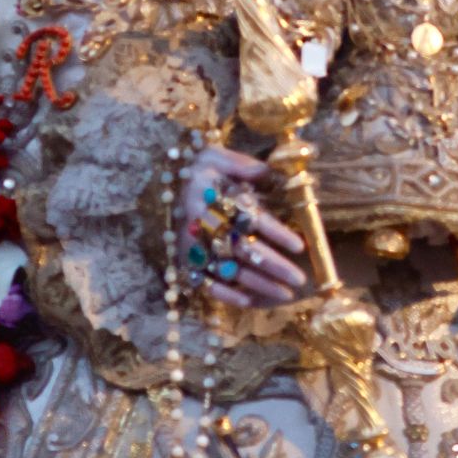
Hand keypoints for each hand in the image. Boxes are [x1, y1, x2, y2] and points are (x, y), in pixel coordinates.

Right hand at [181, 144, 309, 309]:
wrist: (158, 183)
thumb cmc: (196, 168)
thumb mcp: (215, 156)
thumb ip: (242, 165)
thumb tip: (268, 174)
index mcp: (211, 196)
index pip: (250, 218)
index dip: (276, 233)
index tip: (299, 246)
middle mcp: (201, 224)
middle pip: (243, 249)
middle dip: (273, 266)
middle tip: (300, 279)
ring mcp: (192, 247)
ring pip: (229, 270)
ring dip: (258, 285)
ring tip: (286, 295)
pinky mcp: (184, 261)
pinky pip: (204, 283)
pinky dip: (225, 294)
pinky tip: (248, 302)